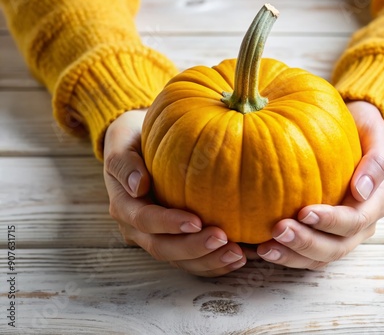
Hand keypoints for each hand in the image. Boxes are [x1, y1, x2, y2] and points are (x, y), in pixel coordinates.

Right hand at [103, 109, 245, 276]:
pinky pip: (193, 260)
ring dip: (208, 261)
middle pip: (163, 248)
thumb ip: (125, 163)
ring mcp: (157, 237)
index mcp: (125, 207)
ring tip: (237, 255)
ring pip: (180, 260)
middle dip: (194, 248)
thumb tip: (139, 185)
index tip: (196, 221)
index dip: (169, 224)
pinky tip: (240, 257)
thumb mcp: (121, 143)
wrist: (135, 149)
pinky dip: (215, 263)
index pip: (145, 220)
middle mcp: (138, 229)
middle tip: (222, 240)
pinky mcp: (174, 241)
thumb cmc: (131, 141)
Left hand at [257, 101, 383, 268]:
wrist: (354, 136)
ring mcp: (341, 235)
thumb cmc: (362, 131)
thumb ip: (375, 159)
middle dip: (306, 243)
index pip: (354, 221)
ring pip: (319, 257)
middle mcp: (360, 225)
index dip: (330, 221)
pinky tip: (257, 248)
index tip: (303, 212)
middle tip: (278, 230)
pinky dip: (284, 254)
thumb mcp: (375, 134)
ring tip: (265, 249)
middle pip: (336, 247)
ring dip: (292, 255)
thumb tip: (360, 190)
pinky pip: (305, 254)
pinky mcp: (322, 236)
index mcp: (375, 204)